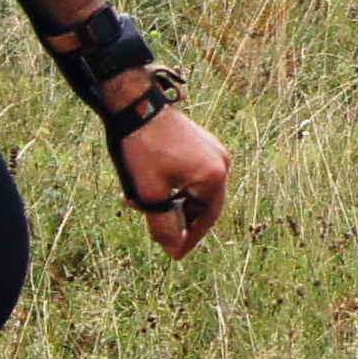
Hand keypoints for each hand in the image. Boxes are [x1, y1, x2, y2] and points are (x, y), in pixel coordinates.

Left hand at [114, 103, 228, 257]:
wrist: (137, 104)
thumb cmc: (142, 147)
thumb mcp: (149, 193)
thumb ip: (163, 225)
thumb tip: (173, 249)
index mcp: (213, 176)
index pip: (206, 219)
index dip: (190, 239)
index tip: (175, 254)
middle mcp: (221, 162)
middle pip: (206, 205)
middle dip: (183, 221)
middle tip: (166, 236)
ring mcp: (214, 150)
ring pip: (200, 189)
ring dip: (179, 203)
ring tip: (152, 208)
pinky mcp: (204, 142)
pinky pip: (198, 173)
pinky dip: (181, 186)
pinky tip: (159, 188)